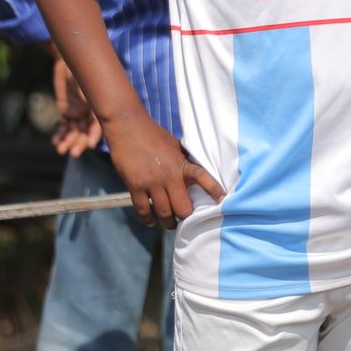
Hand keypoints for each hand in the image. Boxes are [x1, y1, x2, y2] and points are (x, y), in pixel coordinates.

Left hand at [51, 57, 102, 156]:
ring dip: (68, 142)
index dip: (95, 135)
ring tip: (61, 150)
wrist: (68, 62)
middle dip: (80, 143)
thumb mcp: (86, 80)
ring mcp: (78, 114)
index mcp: (99, 106)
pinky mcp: (67, 112)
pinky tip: (55, 142)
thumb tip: (87, 108)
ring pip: (74, 132)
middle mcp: (90, 112)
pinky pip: (64, 126)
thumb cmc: (81, 70)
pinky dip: (60, 134)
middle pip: (86, 132)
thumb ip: (88, 94)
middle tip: (74, 154)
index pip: (99, 125)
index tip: (91, 145)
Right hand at [101, 109, 222, 227]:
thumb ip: (182, 161)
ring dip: (168, 222)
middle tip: (184, 219)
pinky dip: (148, 220)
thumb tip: (191, 173)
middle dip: (184, 216)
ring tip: (170, 224)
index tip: (222, 200)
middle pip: (182, 208)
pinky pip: (143, 210)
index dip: (213, 190)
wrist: (128, 125)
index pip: (202, 177)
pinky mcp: (135, 186)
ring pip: (164, 213)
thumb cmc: (152, 133)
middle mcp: (169, 176)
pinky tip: (151, 221)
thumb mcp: (174, 145)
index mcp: (181, 164)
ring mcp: (152, 183)